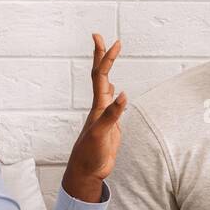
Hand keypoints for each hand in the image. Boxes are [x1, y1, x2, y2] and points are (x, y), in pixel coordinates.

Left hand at [61, 33, 126, 202]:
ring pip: (105, 88)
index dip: (103, 57)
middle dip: (103, 56)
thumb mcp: (101, 134)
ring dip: (107, 71)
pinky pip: (111, 105)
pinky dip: (114, 95)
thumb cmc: (90, 155)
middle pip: (101, 76)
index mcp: (98, 107)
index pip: (101, 76)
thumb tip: (123, 94)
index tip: (106, 39)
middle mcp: (100, 107)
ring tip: (109, 56)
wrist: (86, 172)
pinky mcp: (109, 126)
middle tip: (102, 37)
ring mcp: (104, 116)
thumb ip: (112, 115)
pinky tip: (115, 93)